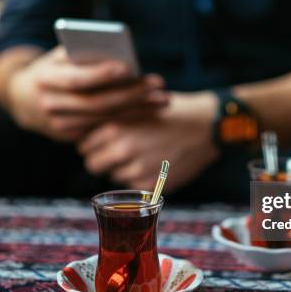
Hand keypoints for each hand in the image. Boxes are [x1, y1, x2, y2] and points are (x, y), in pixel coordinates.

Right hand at [6, 47, 167, 141]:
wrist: (24, 98)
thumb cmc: (54, 68)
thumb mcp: (62, 55)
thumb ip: (85, 55)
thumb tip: (122, 58)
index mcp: (45, 78)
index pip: (75, 80)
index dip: (100, 75)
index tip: (127, 67)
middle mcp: (50, 105)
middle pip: (96, 103)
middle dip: (130, 95)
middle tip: (158, 85)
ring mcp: (59, 126)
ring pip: (104, 119)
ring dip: (137, 111)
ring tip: (163, 99)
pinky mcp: (70, 138)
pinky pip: (103, 129)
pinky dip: (128, 120)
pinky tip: (149, 112)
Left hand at [78, 92, 219, 192]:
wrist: (207, 125)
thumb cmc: (172, 111)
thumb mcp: (137, 105)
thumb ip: (110, 118)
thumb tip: (84, 129)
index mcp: (115, 127)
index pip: (83, 145)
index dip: (91, 144)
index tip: (101, 143)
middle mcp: (122, 149)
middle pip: (92, 165)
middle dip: (101, 160)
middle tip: (117, 153)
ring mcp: (137, 169)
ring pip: (113, 176)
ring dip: (122, 169)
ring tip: (141, 154)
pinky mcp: (152, 185)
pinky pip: (133, 186)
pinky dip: (139, 178)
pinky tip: (153, 163)